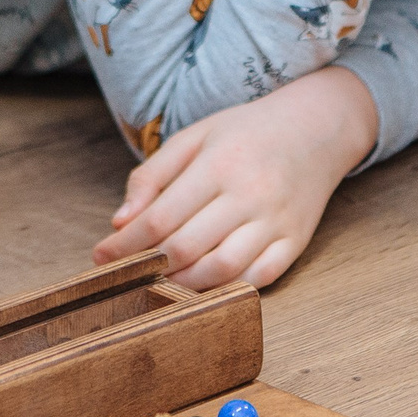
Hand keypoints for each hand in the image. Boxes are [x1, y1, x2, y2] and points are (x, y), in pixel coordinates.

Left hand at [92, 67, 379, 288]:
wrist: (315, 128)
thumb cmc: (246, 132)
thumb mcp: (194, 136)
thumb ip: (152, 175)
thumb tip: (120, 222)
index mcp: (219, 164)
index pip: (160, 218)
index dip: (125, 243)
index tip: (102, 255)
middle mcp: (250, 193)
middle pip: (186, 248)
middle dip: (148, 266)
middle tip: (127, 273)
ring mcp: (276, 220)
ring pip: (222, 269)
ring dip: (184, 284)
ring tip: (162, 281)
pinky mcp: (296, 240)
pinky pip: (260, 278)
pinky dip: (228, 289)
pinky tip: (205, 284)